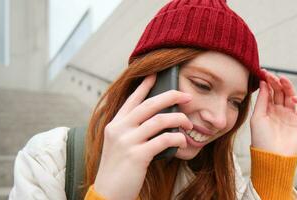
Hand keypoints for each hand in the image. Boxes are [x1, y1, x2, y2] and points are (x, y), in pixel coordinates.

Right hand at [93, 74, 191, 199]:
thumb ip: (133, 131)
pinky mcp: (137, 155)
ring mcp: (127, 141)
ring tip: (189, 124)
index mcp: (115, 125)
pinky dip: (177, 138)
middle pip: (149, 105)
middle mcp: (119, 129)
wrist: (107, 194)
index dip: (145, 86)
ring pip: (159, 120)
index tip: (156, 74)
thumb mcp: (119, 146)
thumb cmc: (118, 171)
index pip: (132, 100)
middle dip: (171, 96)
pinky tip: (183, 141)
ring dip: (179, 119)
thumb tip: (158, 120)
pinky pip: (163, 140)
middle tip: (187, 96)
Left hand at [250, 70, 296, 155]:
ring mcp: (289, 115)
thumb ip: (262, 100)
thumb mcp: (257, 117)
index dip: (267, 81)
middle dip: (276, 82)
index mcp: (267, 109)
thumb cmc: (261, 140)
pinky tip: (293, 97)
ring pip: (290, 95)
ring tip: (282, 79)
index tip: (264, 72)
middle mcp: (278, 111)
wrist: (273, 157)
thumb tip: (263, 83)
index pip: (268, 91)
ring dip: (288, 86)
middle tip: (272, 75)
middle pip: (279, 91)